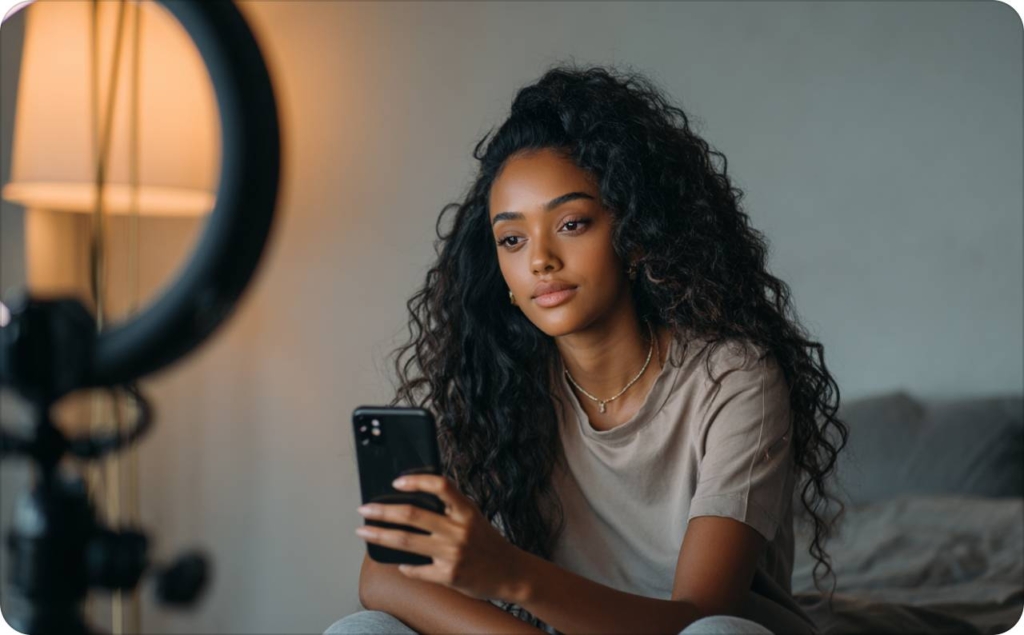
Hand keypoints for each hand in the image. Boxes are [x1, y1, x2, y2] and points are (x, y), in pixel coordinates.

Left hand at [355, 474, 526, 602]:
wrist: (510, 573)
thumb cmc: (486, 542)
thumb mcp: (473, 518)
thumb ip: (449, 508)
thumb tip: (410, 498)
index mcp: (466, 511)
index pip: (441, 486)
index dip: (417, 480)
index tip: (396, 481)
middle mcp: (459, 530)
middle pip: (413, 515)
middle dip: (383, 511)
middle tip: (364, 509)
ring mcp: (453, 553)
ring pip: (407, 541)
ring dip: (380, 535)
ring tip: (364, 531)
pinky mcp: (449, 575)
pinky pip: (417, 569)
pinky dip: (405, 567)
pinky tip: (398, 563)